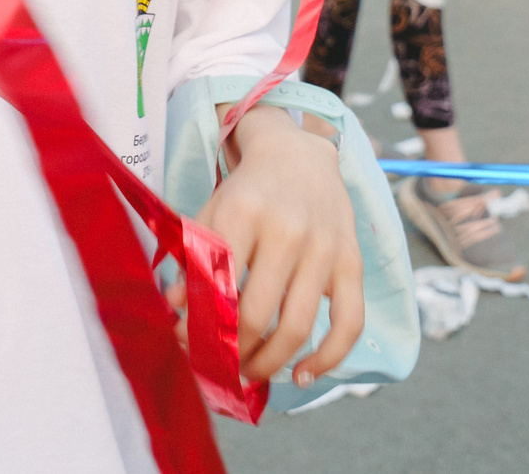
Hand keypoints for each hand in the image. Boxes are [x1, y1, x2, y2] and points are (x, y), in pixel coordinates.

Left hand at [198, 110, 364, 384]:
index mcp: (242, 215)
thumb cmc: (247, 191)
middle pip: (255, 314)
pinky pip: (349, 322)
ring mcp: (324, 248)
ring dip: (270, 362)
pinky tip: (304, 374)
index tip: (187, 344)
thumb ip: (194, 259)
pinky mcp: (353, 262)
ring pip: (297, 326)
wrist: (300, 155)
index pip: (217, 287)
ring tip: (250, 374)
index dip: (200, 325)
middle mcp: (286, 231)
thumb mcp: (212, 213)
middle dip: (231, 351)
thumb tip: (175, 310)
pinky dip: (328, 357)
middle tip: (218, 365)